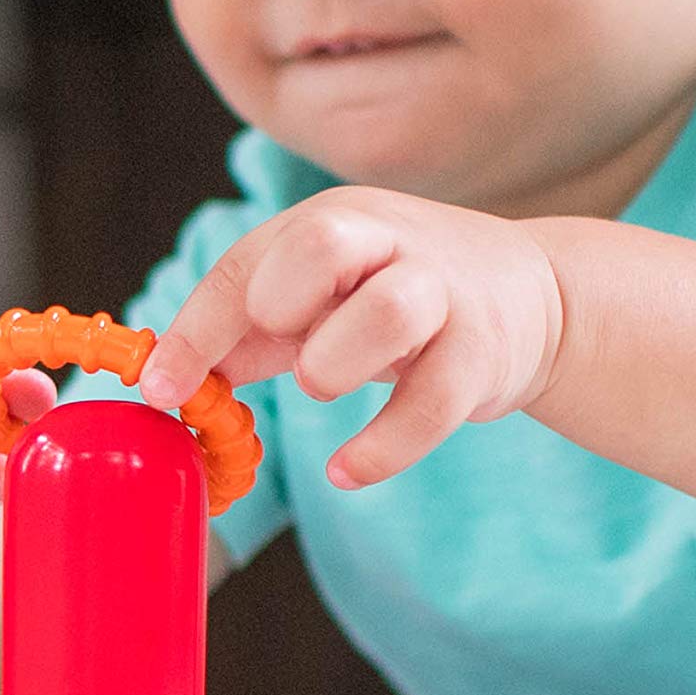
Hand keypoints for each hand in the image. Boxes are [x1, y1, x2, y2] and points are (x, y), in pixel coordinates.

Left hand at [137, 189, 565, 488]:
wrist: (535, 298)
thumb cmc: (403, 297)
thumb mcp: (322, 298)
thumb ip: (250, 333)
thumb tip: (167, 382)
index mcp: (336, 223)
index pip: (247, 265)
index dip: (195, 332)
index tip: (160, 392)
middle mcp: (389, 243)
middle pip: (323, 241)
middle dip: (281, 301)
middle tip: (279, 350)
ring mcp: (442, 294)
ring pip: (387, 311)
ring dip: (334, 363)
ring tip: (322, 387)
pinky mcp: (482, 353)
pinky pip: (433, 402)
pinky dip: (383, 447)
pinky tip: (347, 470)